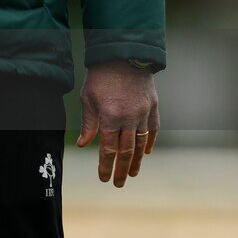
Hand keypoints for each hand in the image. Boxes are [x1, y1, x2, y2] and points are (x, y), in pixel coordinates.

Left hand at [76, 60, 158, 187]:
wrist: (123, 54)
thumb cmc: (101, 75)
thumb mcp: (88, 97)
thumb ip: (88, 123)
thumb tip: (84, 145)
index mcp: (110, 116)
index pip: (108, 149)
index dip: (105, 166)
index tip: (104, 178)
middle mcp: (128, 118)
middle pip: (126, 151)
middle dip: (121, 170)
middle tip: (119, 183)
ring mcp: (143, 113)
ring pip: (141, 144)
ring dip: (136, 161)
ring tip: (132, 173)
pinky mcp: (153, 106)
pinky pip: (153, 130)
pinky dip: (149, 143)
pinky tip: (145, 153)